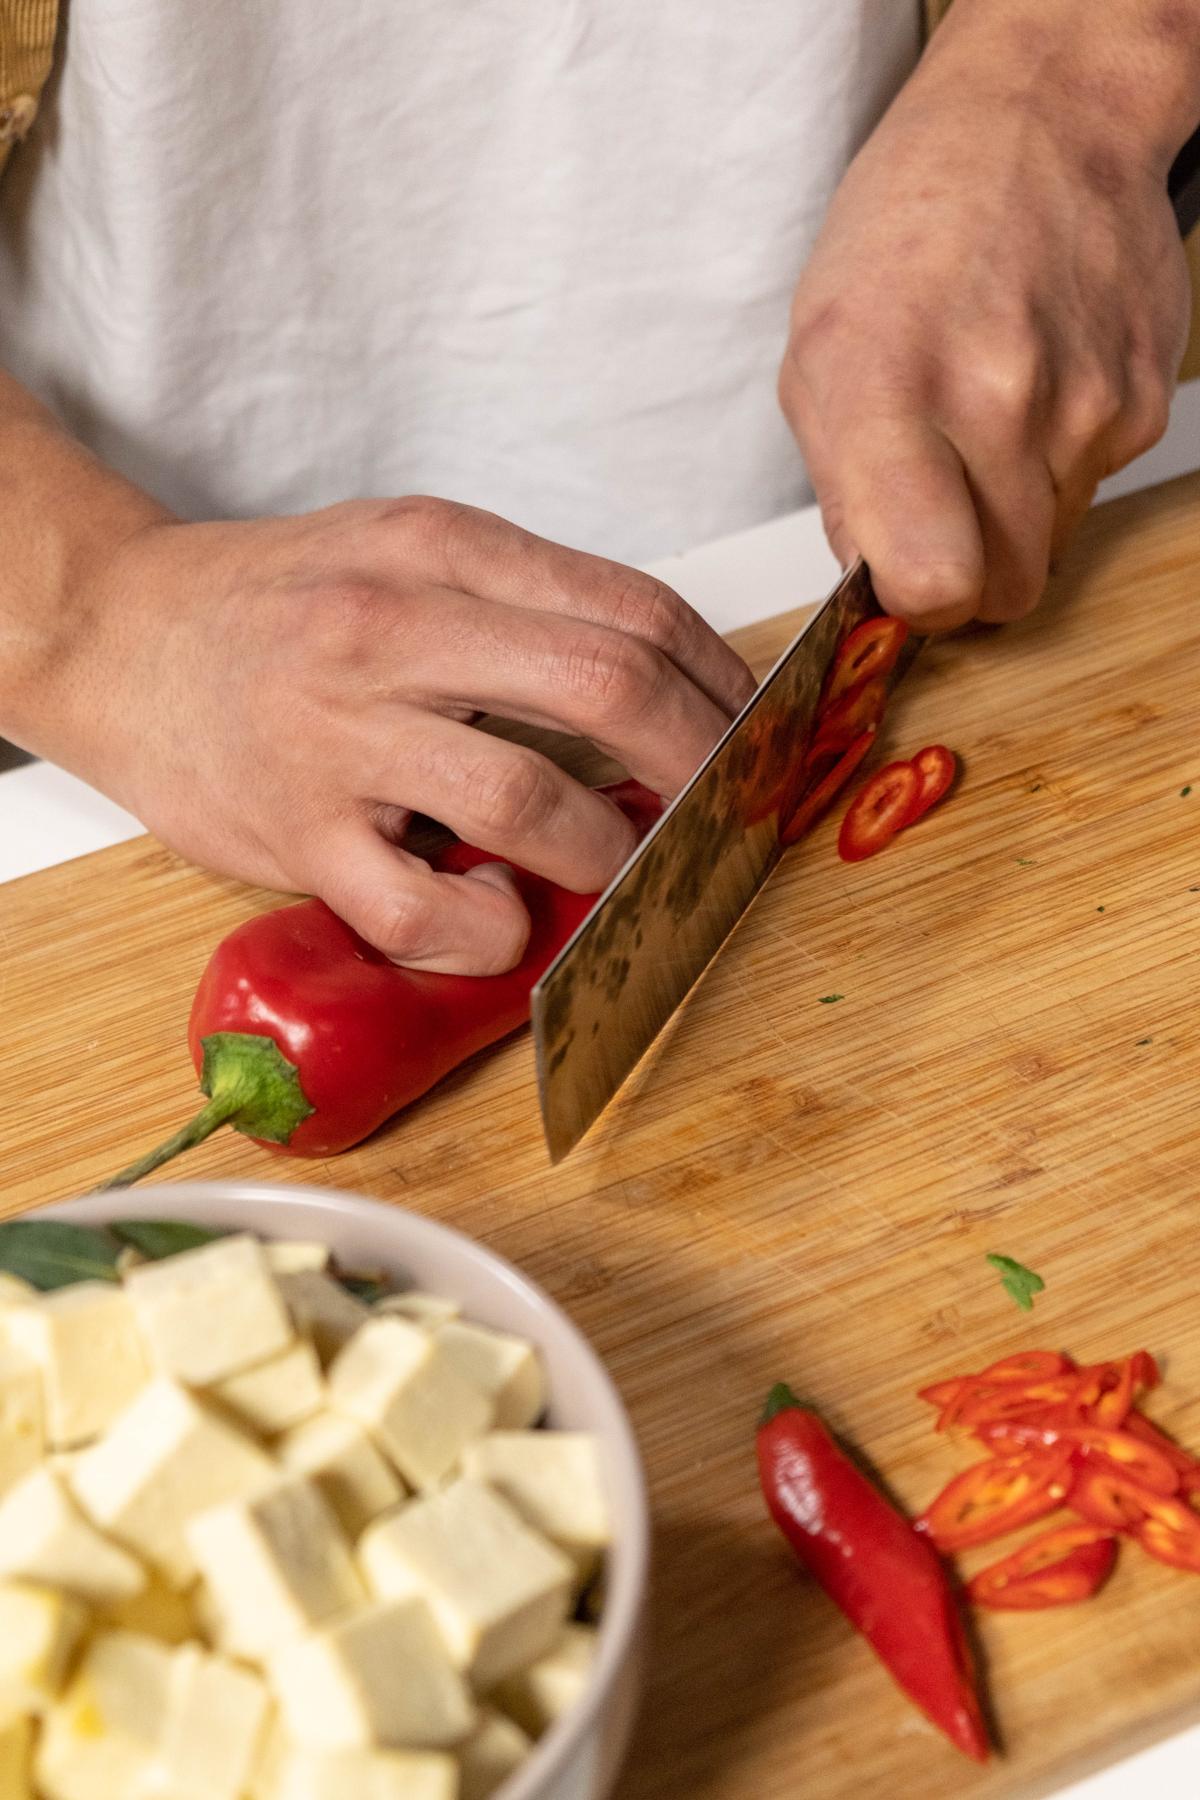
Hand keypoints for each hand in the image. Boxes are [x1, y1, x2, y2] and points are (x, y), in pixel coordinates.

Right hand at [58, 497, 754, 972]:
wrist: (116, 635)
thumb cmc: (274, 605)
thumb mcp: (405, 552)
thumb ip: (520, 606)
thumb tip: (660, 690)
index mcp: (440, 551)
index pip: (632, 608)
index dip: (720, 681)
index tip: (752, 730)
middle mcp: (394, 629)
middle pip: (609, 687)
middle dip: (701, 761)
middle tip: (722, 808)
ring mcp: (341, 734)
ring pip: (528, 800)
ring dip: (604, 851)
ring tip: (610, 863)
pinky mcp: (296, 832)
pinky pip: (421, 907)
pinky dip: (487, 928)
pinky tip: (496, 914)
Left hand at [779, 1, 1193, 629]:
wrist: (1041, 122)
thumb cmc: (907, 234)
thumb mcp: (818, 352)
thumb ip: (840, 486)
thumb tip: (874, 583)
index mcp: (887, 388)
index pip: (931, 582)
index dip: (918, 606)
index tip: (904, 579)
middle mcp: (995, 399)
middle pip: (1004, 591)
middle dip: (969, 577)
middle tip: (941, 517)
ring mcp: (1083, 401)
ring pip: (1050, 545)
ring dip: (1013, 517)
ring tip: (984, 424)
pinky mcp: (1142, 399)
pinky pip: (1093, 488)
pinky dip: (1059, 463)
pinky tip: (1035, 386)